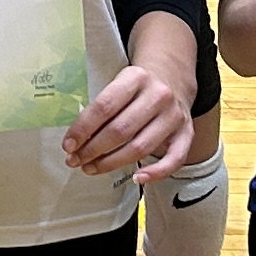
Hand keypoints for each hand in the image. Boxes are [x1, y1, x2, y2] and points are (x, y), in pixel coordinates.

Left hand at [64, 61, 192, 178]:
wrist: (171, 77)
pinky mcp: (187, 133)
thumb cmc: (135, 87)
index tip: (68, 145)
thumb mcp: (118, 83)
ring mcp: (174, 115)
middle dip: (93, 149)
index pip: (104, 107)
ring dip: (112, 163)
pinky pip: (174, 159)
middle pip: (121, 130)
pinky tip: (136, 178)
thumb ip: (101, 107)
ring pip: (141, 147)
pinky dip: (156, 173)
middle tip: (75, 160)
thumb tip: (75, 140)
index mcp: (135, 77)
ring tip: (91, 168)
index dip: (83, 129)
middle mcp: (158, 95)